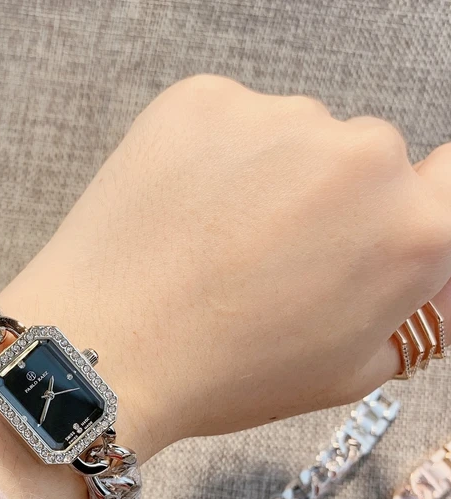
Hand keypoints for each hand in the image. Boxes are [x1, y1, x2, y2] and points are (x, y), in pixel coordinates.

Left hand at [0, 76, 450, 455]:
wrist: (104, 352)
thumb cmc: (222, 377)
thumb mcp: (345, 371)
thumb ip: (405, 305)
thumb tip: (413, 257)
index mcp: (413, 233)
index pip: (448, 182)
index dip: (401, 207)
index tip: (356, 230)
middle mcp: (363, 158)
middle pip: (361, 161)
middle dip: (324, 202)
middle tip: (260, 258)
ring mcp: (280, 119)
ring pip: (291, 137)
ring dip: (262, 176)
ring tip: (205, 242)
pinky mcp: (205, 100)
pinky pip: (227, 121)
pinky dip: (208, 157)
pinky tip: (174, 213)